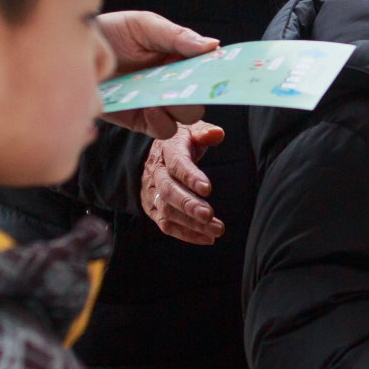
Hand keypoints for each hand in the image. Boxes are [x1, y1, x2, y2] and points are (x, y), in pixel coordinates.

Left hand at [97, 11, 219, 137]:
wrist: (76, 48)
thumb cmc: (112, 32)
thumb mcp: (145, 26)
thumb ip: (177, 36)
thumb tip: (212, 45)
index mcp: (181, 58)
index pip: (209, 71)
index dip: (218, 74)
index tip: (220, 73)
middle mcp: (173, 83)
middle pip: (200, 99)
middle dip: (198, 95)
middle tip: (188, 86)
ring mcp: (158, 102)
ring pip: (186, 117)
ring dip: (180, 110)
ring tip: (162, 98)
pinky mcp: (140, 119)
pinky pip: (162, 130)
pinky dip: (162, 122)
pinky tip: (151, 107)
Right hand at [143, 121, 224, 243]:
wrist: (152, 154)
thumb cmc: (179, 142)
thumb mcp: (190, 130)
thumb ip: (204, 132)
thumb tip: (217, 134)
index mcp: (167, 151)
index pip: (177, 164)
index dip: (190, 176)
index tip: (207, 188)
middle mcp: (156, 173)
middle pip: (169, 191)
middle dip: (188, 205)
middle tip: (209, 215)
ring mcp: (152, 193)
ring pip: (167, 211)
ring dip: (191, 224)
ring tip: (217, 230)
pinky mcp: (153, 208)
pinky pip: (166, 225)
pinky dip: (186, 234)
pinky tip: (207, 238)